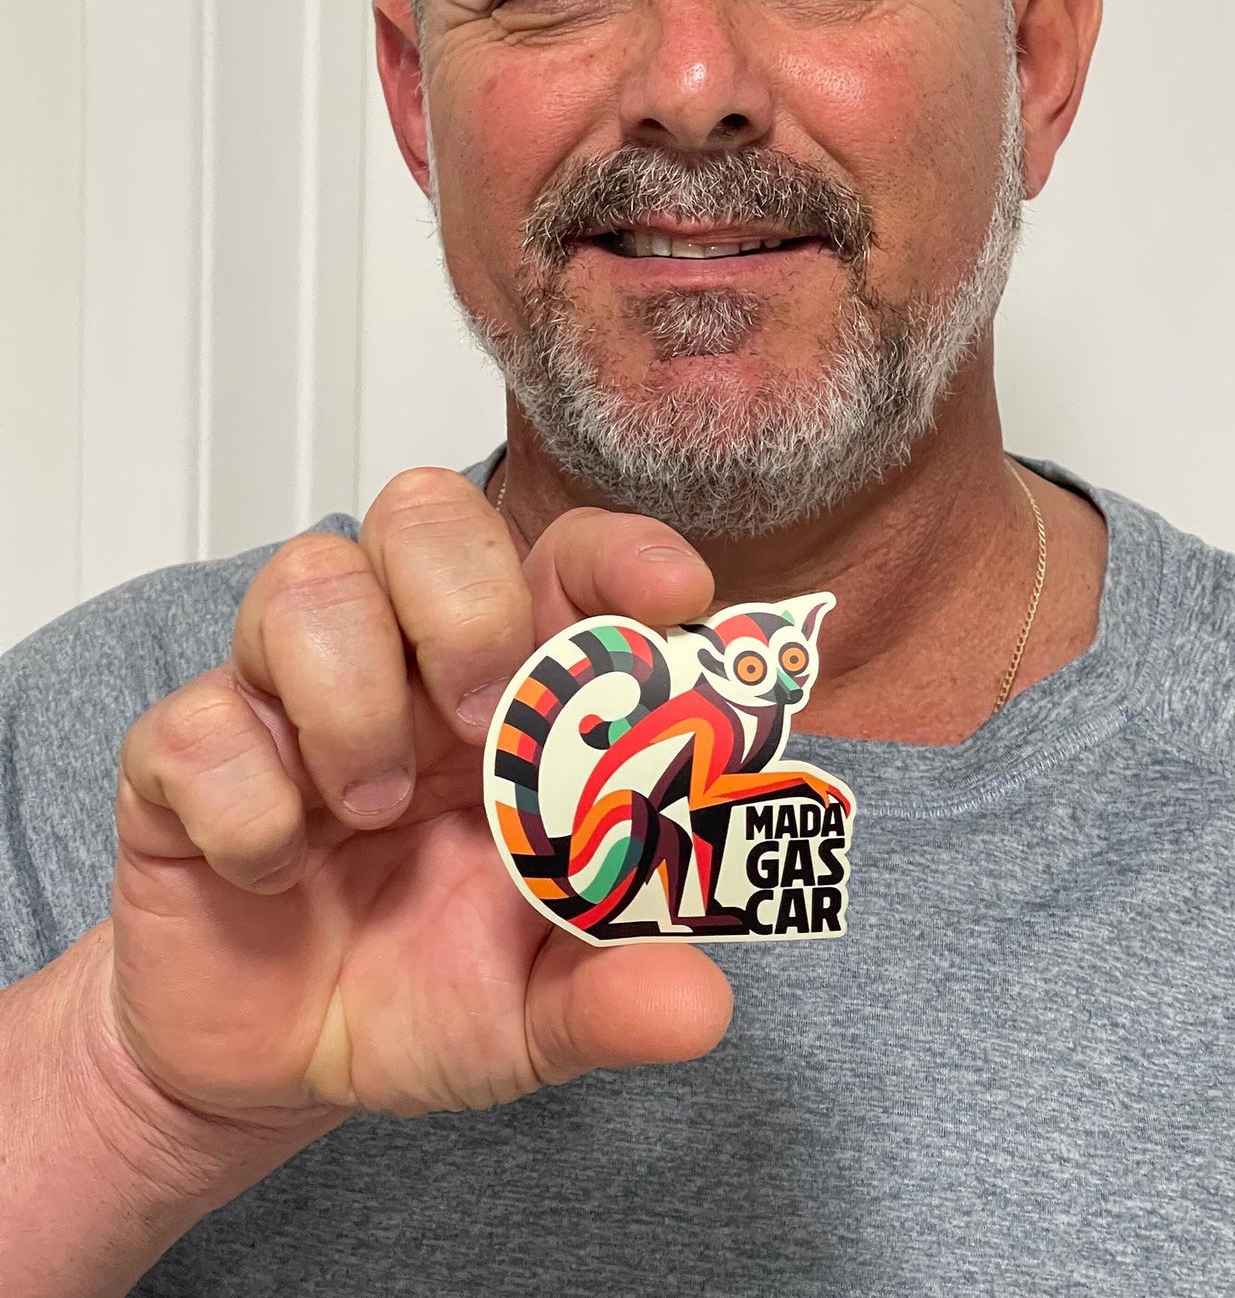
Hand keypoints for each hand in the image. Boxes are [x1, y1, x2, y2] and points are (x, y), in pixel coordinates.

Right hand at [108, 469, 731, 1128]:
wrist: (264, 1069)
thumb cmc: (417, 990)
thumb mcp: (533, 1016)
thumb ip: (610, 997)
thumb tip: (699, 1007)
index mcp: (509, 693)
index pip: (566, 561)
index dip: (621, 555)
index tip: (673, 599)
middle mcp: (402, 666)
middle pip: (425, 515)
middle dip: (465, 598)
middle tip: (481, 721)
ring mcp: (287, 698)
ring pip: (308, 579)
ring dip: (352, 699)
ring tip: (373, 811)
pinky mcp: (185, 758)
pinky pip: (195, 721)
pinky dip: (246, 802)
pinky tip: (276, 871)